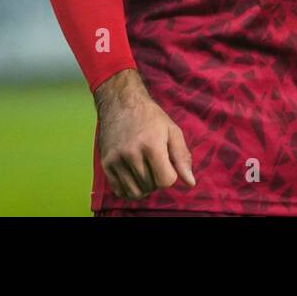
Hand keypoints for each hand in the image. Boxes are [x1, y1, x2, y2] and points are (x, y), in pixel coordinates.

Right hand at [94, 69, 195, 199]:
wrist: (121, 103)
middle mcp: (132, 154)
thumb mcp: (172, 131)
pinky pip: (119, 191)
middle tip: (155, 163)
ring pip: (135, 192)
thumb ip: (182, 158)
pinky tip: (134, 177)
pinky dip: (129, 189)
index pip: (166, 181)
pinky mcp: (105, 163)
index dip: (170, 175)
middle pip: (151, 186)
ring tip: (145, 171)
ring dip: (144, 187)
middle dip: (157, 179)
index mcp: (152, 145)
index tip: (167, 163)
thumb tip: (191, 183)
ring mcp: (116, 160)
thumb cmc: (151, 118)